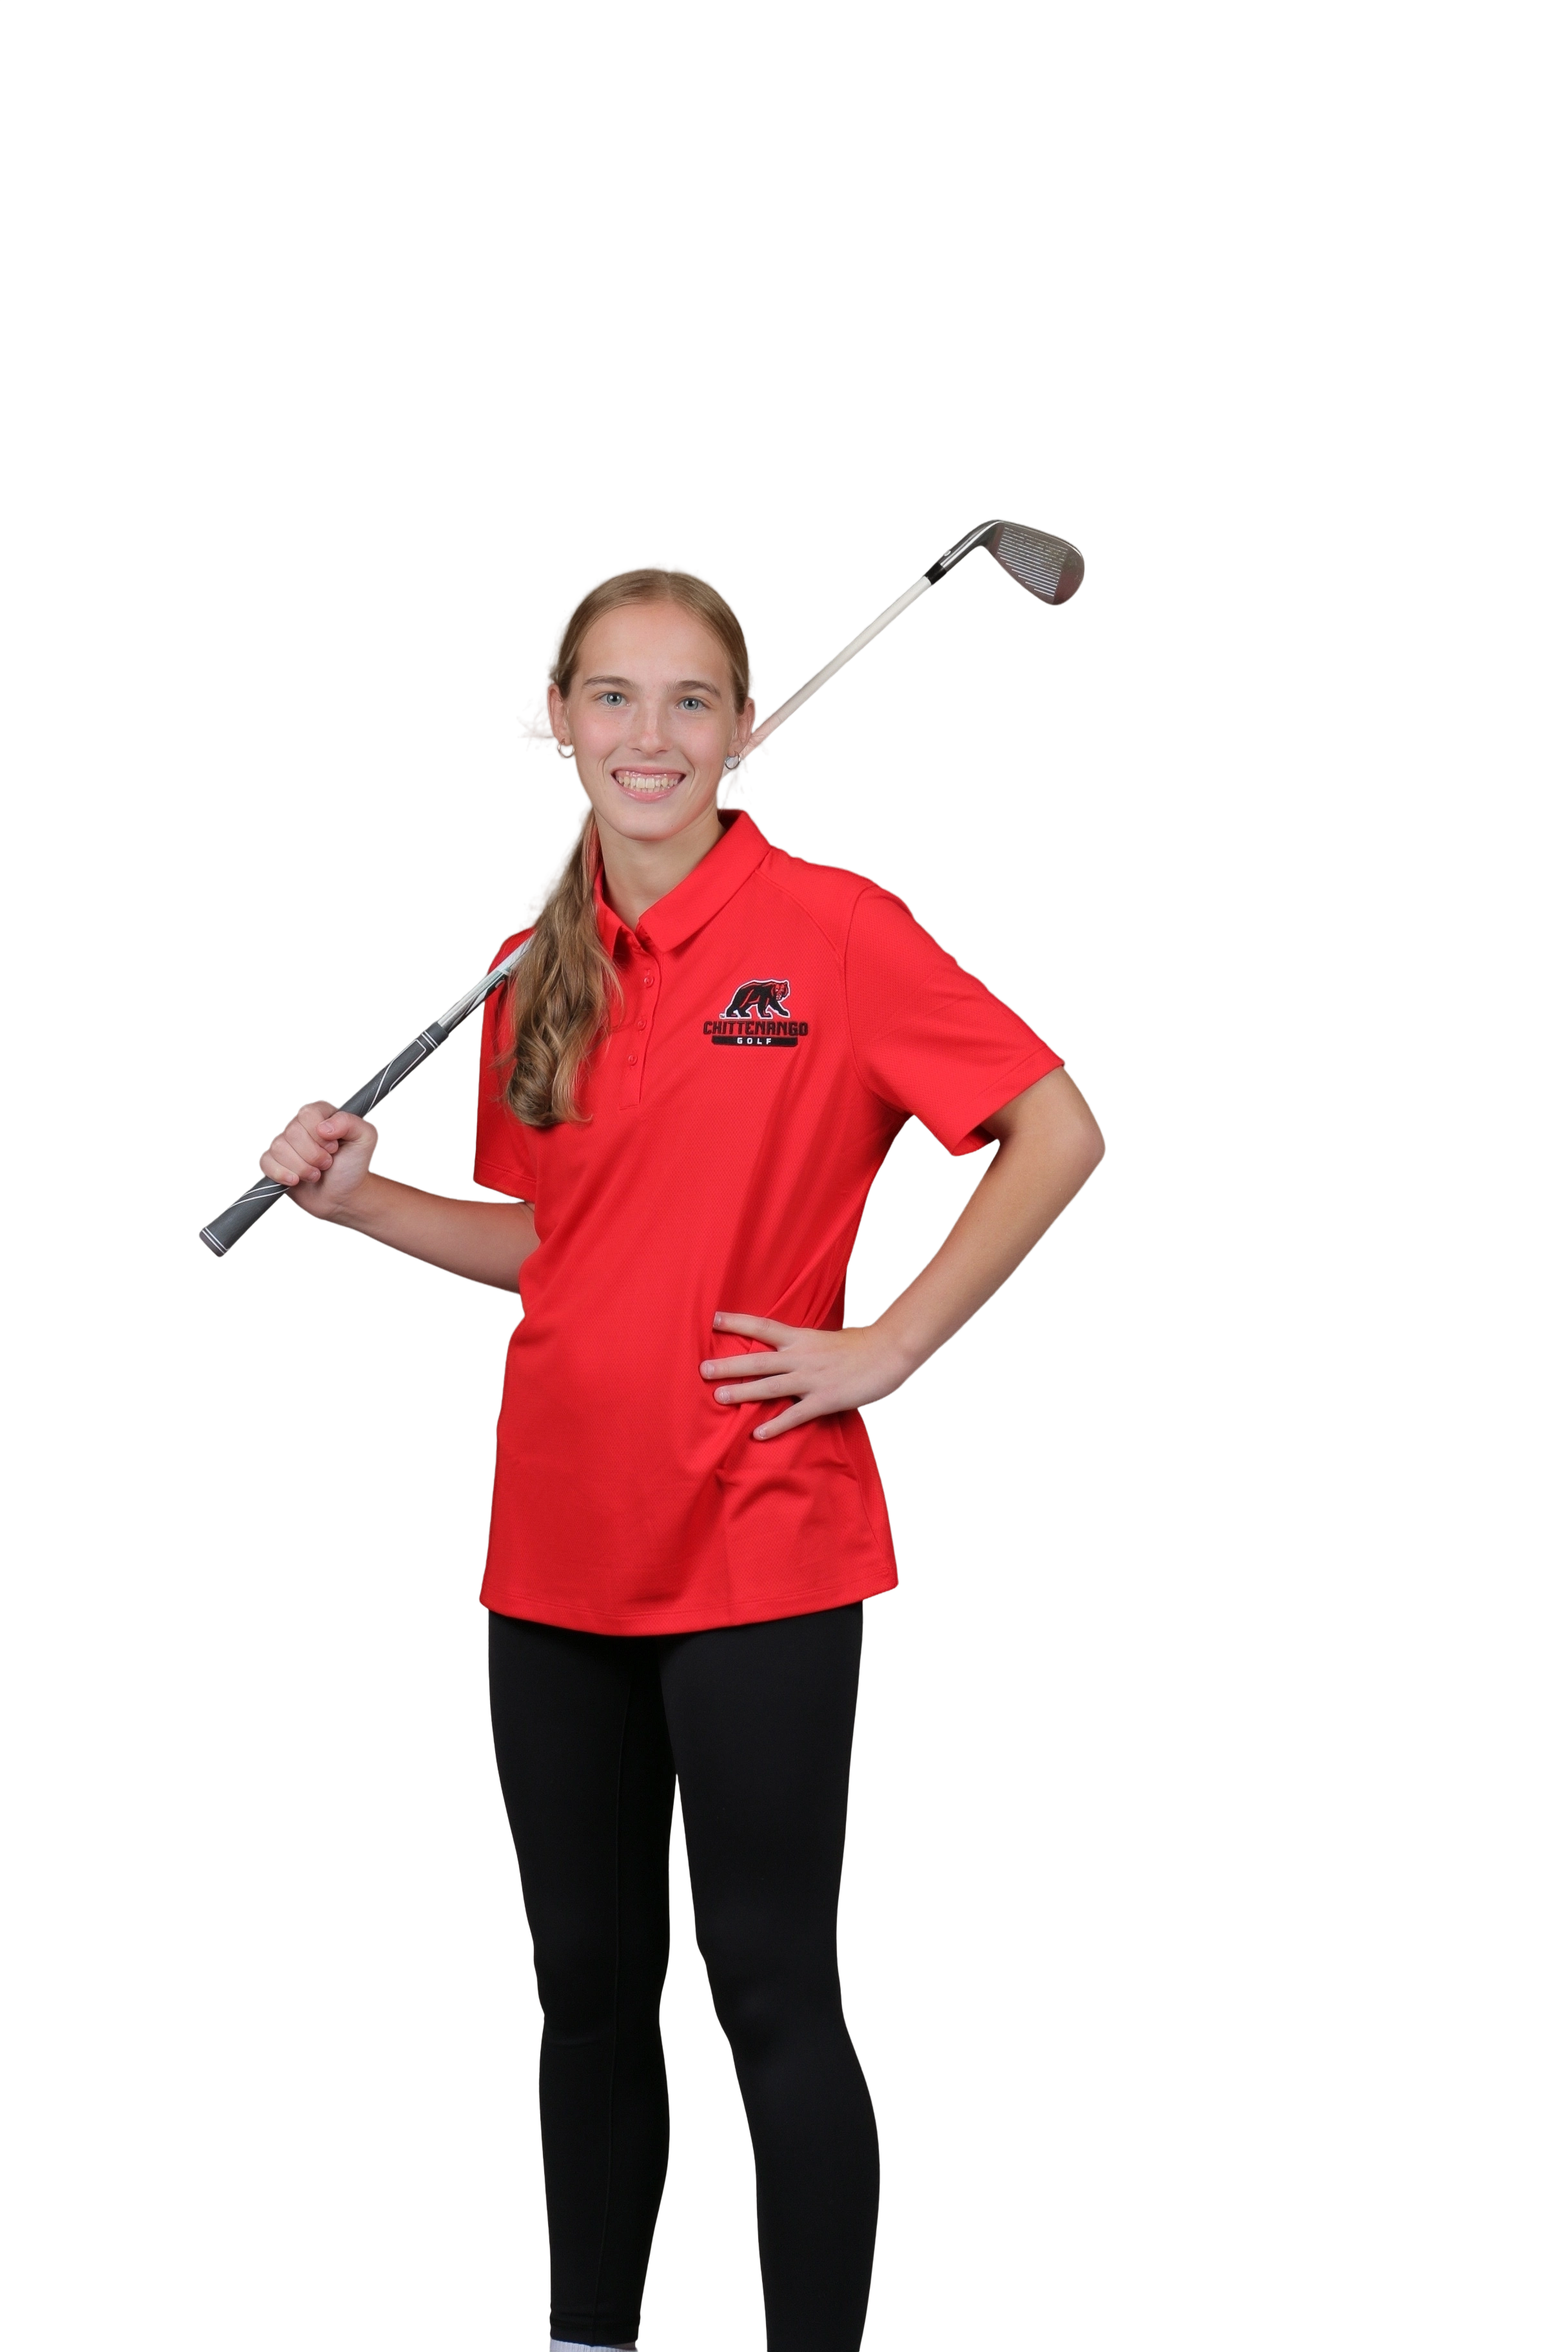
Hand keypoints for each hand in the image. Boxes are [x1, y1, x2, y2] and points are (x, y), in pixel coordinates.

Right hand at [258, 1099, 381, 1223]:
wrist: (343, 1196)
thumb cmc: (353, 1166)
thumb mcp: (365, 1139)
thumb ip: (351, 1123)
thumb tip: (324, 1127)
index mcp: (320, 1113)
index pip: (308, 1114)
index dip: (321, 1135)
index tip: (335, 1148)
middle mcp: (299, 1125)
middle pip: (292, 1132)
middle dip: (314, 1156)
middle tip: (327, 1164)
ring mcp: (285, 1143)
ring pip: (279, 1148)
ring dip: (302, 1168)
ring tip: (316, 1174)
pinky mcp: (274, 1162)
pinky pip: (266, 1163)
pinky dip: (282, 1175)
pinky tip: (297, 1181)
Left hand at [698, 1311, 911, 1438]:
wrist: (889, 1354)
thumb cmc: (860, 1347)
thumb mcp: (826, 1339)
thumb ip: (804, 1347)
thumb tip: (786, 1351)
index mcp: (802, 1339)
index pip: (763, 1327)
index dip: (738, 1323)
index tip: (714, 1319)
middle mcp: (801, 1357)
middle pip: (758, 1360)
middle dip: (729, 1365)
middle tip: (703, 1369)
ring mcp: (811, 1379)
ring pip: (770, 1386)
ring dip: (742, 1392)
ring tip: (718, 1397)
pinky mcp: (824, 1399)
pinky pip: (795, 1414)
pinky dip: (775, 1426)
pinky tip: (758, 1435)